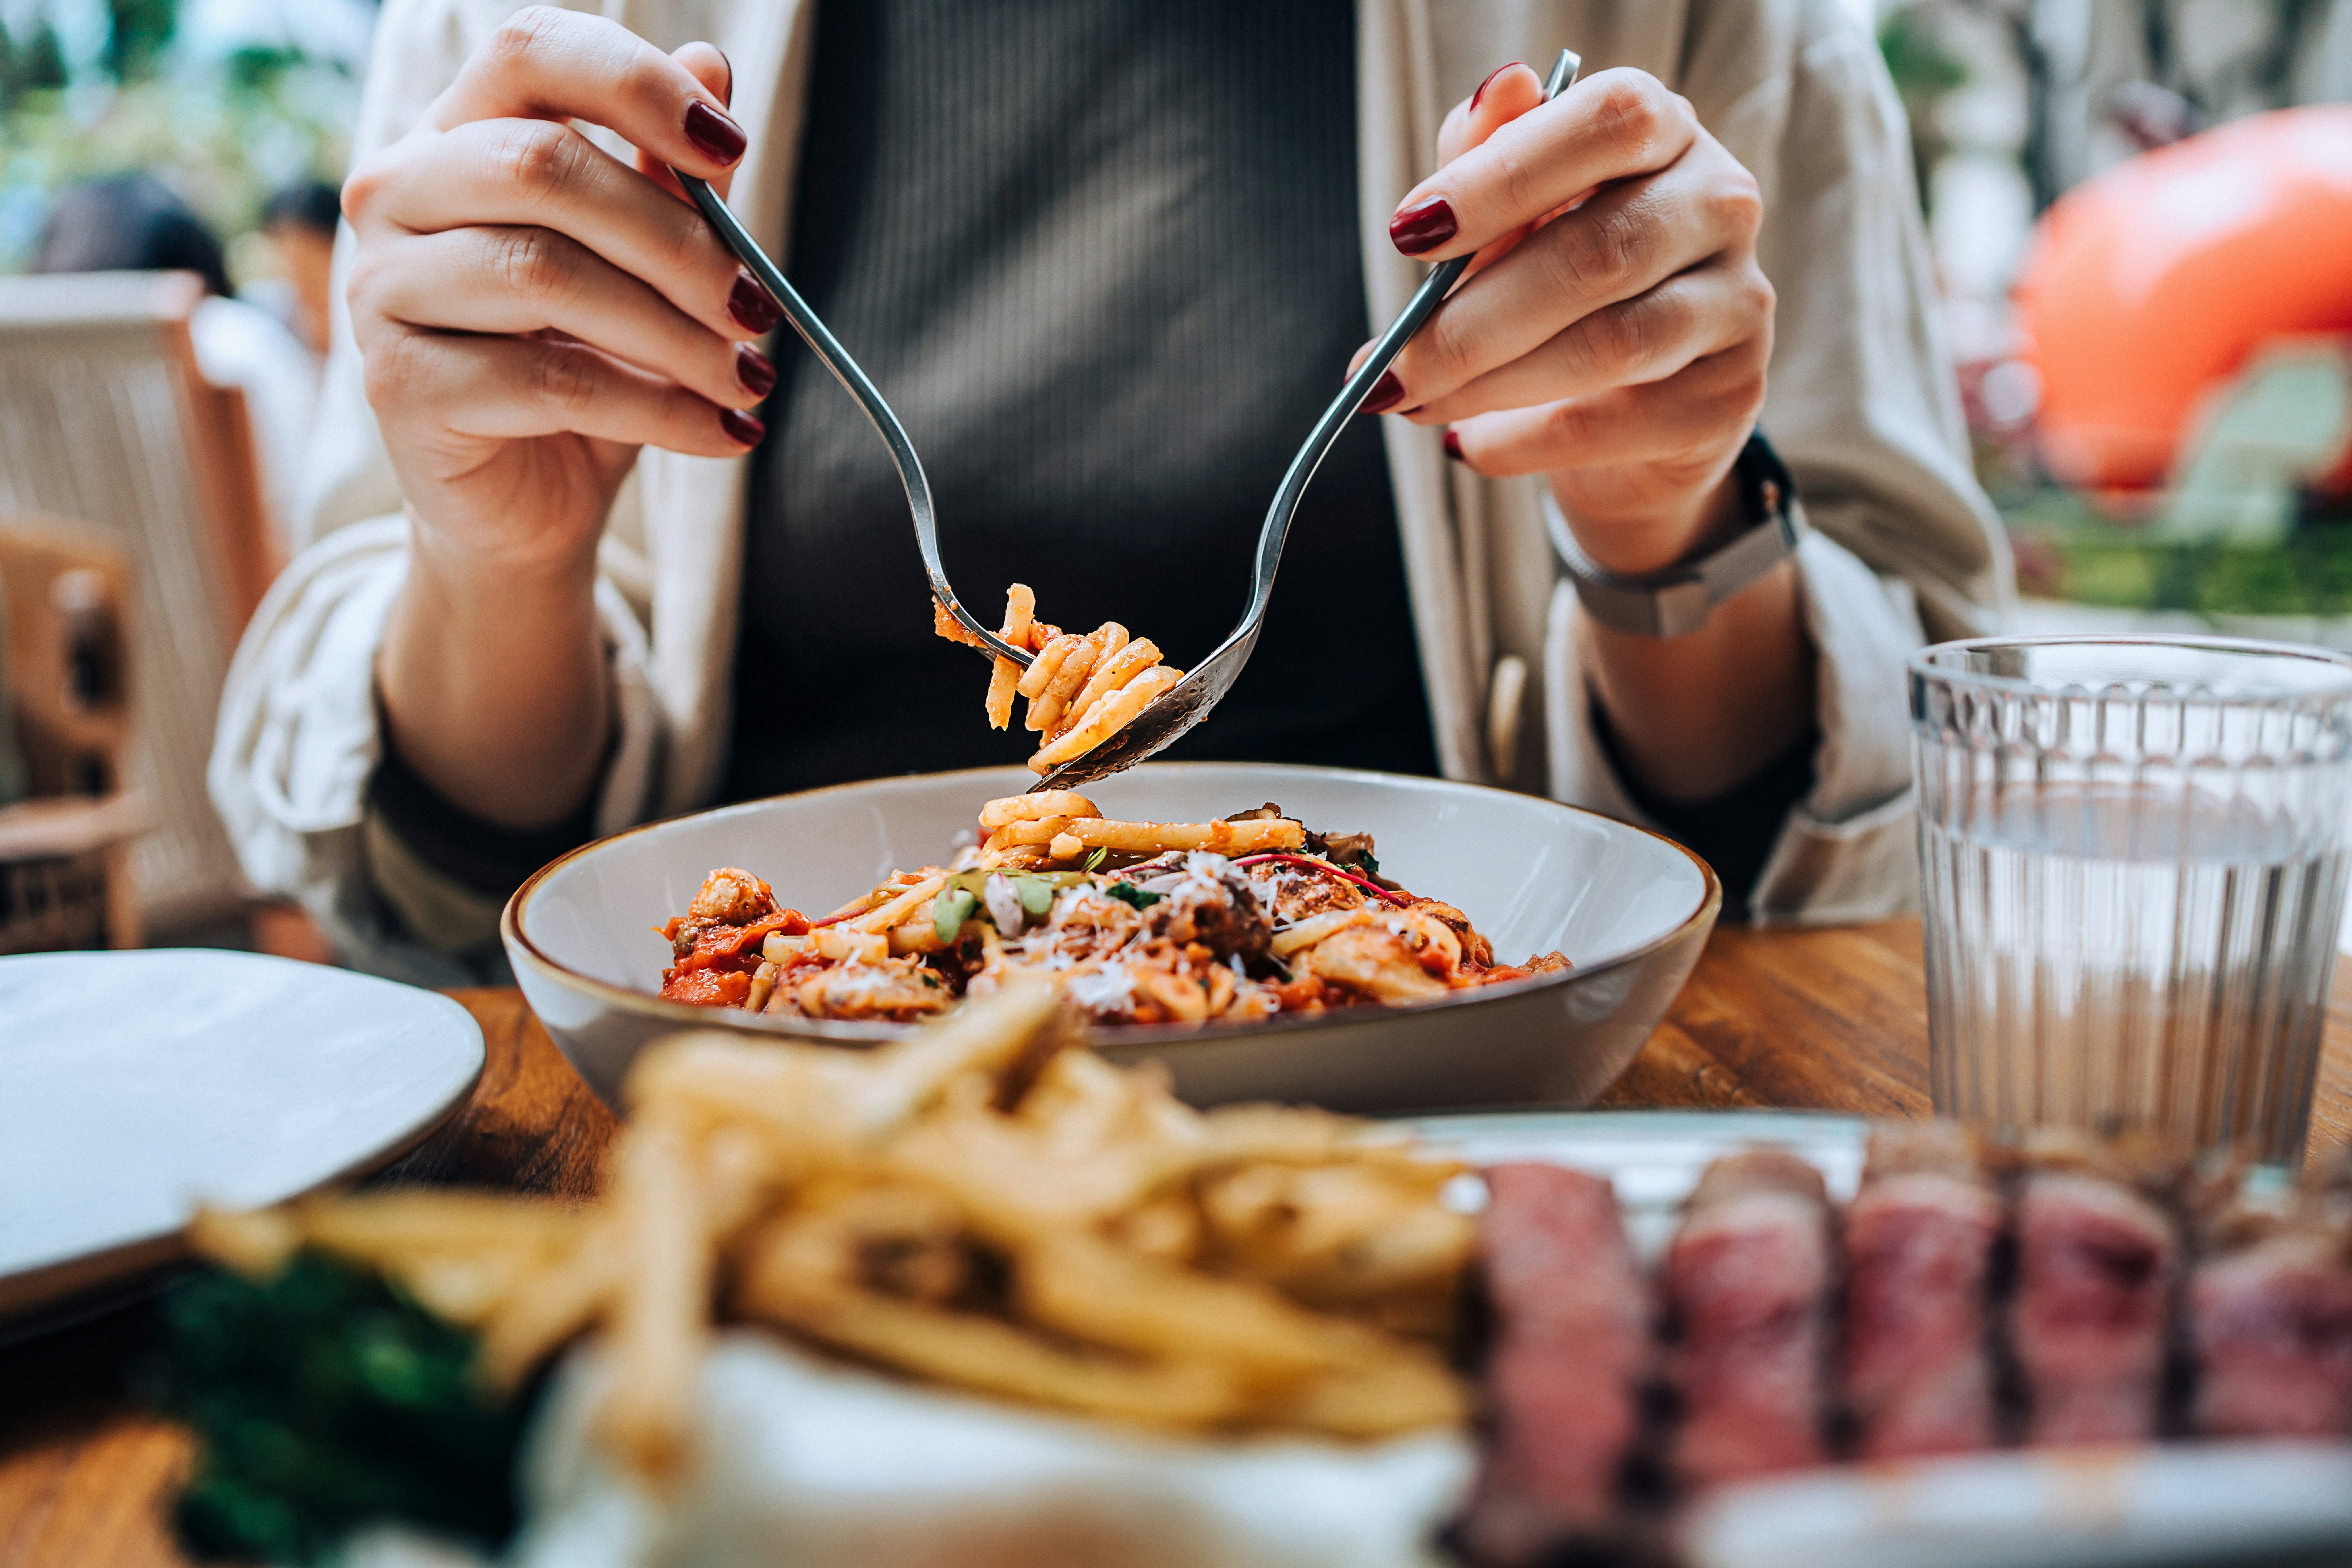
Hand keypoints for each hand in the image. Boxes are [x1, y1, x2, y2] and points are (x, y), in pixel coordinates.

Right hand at [344, 6, 774, 585]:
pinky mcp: (398, 386)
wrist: (527, 502)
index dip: (633, 84)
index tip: (727, 146)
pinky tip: (720, 432)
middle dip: (676, 243)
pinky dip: (658, 410)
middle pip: (543, 169)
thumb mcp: (641, 267)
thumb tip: (710, 64)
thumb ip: (666, 173)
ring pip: (545, 275)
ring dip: (675, 335)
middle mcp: (396, 194)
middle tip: (757, 308)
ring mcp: (382, 289)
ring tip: (747, 378)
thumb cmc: (584, 365)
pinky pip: (550, 381)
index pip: (528, 52)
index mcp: (452, 136)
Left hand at [1372, 65, 1773, 576]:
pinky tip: (1469, 444)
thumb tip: (1496, 92)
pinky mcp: (1728, 399)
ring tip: (1415, 403)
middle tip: (1391, 366)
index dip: (1503, 175)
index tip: (1409, 233)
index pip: (1609, 123)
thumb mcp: (1514, 214)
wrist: (1630, 408)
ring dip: (1490, 384)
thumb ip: (1490, 155)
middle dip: (1472, 321)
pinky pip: (1612, 424)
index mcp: (1668, 133)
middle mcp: (1721, 205)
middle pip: (1599, 253)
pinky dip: (1523, 441)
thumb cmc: (1558, 283)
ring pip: (1608, 345)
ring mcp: (1738, 304)